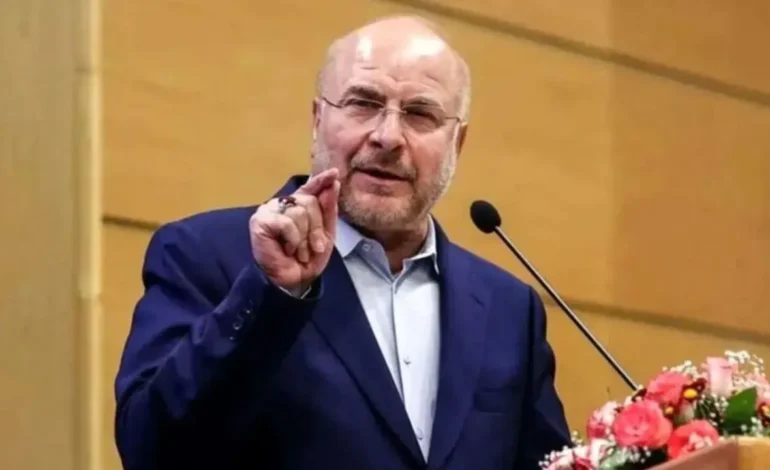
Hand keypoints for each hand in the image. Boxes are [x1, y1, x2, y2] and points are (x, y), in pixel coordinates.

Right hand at [249, 169, 339, 293]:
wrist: (292, 281)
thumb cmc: (307, 259)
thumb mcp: (325, 234)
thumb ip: (328, 209)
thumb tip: (333, 184)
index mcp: (298, 206)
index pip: (310, 189)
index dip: (321, 181)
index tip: (334, 174)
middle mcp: (283, 205)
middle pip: (309, 202)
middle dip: (317, 228)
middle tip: (314, 248)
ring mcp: (269, 210)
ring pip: (299, 212)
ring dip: (305, 238)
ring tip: (299, 252)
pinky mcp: (260, 221)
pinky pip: (287, 223)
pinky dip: (293, 240)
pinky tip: (287, 250)